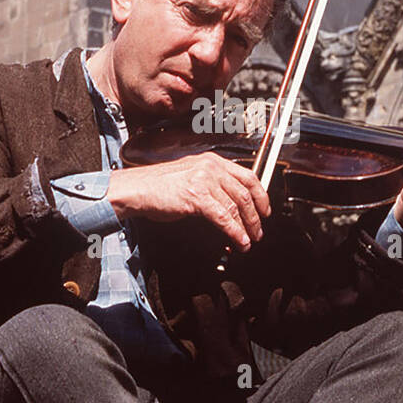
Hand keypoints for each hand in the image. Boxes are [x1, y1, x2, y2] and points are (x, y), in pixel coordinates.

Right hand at [107, 154, 270, 250]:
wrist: (137, 189)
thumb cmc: (158, 186)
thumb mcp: (191, 178)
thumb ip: (212, 186)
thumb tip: (230, 205)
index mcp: (211, 161)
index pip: (247, 175)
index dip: (261, 195)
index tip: (265, 209)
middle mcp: (211, 167)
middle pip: (245, 192)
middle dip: (257, 215)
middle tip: (259, 230)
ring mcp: (204, 180)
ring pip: (237, 206)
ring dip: (247, 227)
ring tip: (250, 240)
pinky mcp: (197, 197)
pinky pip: (224, 218)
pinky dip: (235, 232)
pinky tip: (239, 241)